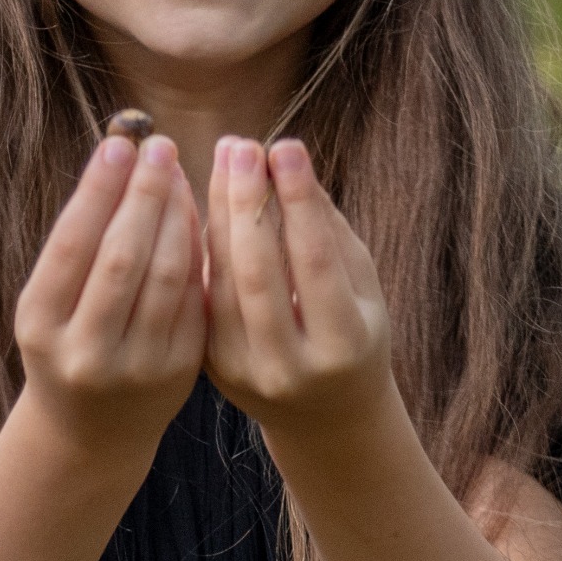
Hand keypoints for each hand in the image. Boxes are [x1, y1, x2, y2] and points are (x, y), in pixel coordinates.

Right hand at [14, 132, 205, 461]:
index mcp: (40, 323)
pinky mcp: (178, 373)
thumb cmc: (67, 340)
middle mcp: (85, 351)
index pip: (74, 243)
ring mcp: (135, 366)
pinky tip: (199, 216)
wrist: (90, 429)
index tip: (120, 143)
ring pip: (167, 275)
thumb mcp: (51, 299)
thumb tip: (124, 153)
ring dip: (178, 216)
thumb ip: (80, 238)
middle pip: (124, 256)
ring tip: (179, 174)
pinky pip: (194, 298)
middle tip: (160, 147)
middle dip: (145, 194)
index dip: (99, 189)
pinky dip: (198, 251)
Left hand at [205, 137, 392, 443]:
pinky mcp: (213, 368)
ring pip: (223, 281)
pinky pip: (204, 295)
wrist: (325, 416)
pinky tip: (202, 198)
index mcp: (342, 346)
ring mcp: (244, 373)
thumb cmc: (353, 333)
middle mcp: (289, 367)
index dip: (299, 201)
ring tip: (223, 159)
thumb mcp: (360, 287)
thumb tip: (286, 160)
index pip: (315, 261)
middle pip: (259, 270)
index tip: (286, 146)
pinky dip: (201, 244)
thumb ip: (327, 232)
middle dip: (247, 201)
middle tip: (241, 144)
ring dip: (217, 214)